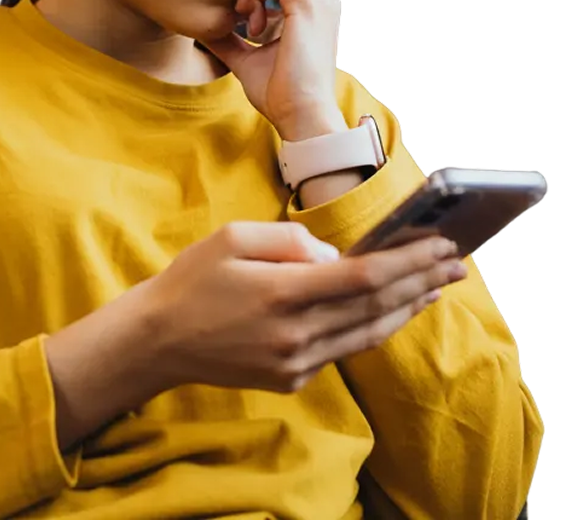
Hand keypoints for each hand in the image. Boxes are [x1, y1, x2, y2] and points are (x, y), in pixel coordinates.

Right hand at [142, 223, 467, 393]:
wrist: (160, 339)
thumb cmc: (193, 279)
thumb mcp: (233, 237)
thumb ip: (289, 240)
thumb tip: (333, 257)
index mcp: (282, 293)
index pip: (363, 277)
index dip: (408, 261)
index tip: (440, 245)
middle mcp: (296, 334)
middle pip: (376, 306)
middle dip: (422, 282)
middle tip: (456, 263)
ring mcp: (295, 363)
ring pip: (368, 334)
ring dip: (407, 309)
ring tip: (435, 288)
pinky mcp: (291, 379)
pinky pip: (341, 350)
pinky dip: (372, 328)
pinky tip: (386, 311)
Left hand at [195, 0, 342, 137]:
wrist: (300, 114)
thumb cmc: (279, 93)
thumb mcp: (248, 59)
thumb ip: (229, 40)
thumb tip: (200, 29)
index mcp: (314, 10)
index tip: (244, 23)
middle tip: (244, 22)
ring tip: (249, 24)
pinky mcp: (307, 1)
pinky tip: (251, 21)